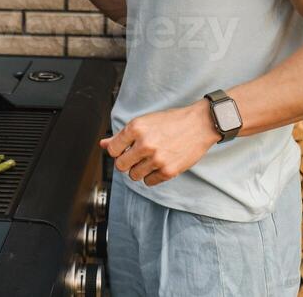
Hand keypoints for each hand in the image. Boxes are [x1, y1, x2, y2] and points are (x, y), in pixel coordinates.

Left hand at [100, 100, 219, 187]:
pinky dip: (151, 176)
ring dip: (139, 169)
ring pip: (134, 175)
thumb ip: (122, 135)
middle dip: (126, 162)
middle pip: (120, 165)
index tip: (125, 149)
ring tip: (149, 159)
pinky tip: (159, 164)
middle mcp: (145, 143)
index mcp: (136, 127)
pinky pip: (148, 182)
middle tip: (137, 155)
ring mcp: (156, 159)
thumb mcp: (145, 121)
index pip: (112, 150)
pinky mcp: (168, 171)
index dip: (117, 150)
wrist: (200, 124)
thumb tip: (103, 144)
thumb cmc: (172, 120)